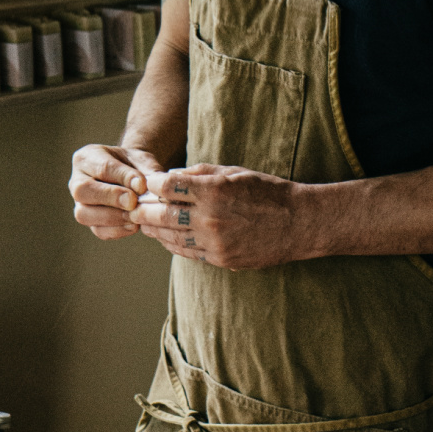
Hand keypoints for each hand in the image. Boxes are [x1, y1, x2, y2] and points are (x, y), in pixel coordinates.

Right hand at [69, 143, 162, 239]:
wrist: (134, 178)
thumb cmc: (136, 166)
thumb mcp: (142, 161)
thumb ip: (144, 171)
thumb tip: (141, 187)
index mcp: (87, 158)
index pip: (102, 167)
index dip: (123, 177)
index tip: (142, 185)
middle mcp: (76, 180)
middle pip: (82, 191)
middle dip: (110, 198)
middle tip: (133, 202)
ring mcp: (80, 203)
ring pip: (84, 214)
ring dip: (113, 217)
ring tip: (136, 215)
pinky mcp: (90, 221)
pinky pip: (98, 230)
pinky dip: (117, 230)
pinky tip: (134, 225)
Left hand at [129, 164, 309, 268]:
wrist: (299, 223)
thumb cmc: (267, 191)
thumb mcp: (234, 172)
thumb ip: (200, 173)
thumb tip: (171, 177)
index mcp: (214, 191)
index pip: (167, 188)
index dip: (153, 185)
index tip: (149, 184)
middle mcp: (211, 218)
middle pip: (161, 216)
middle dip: (144, 211)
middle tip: (133, 209)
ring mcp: (215, 242)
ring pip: (171, 238)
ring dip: (155, 231)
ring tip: (145, 225)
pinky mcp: (221, 259)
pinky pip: (188, 253)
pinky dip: (174, 245)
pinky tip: (167, 239)